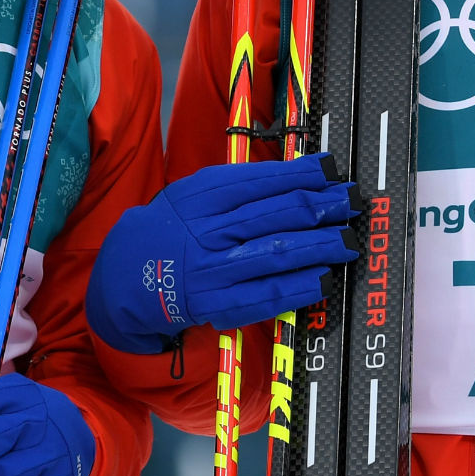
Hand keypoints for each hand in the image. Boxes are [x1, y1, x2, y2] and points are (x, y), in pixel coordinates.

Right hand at [88, 153, 361, 354]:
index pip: (260, 181)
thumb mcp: (191, 194)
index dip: (301, 174)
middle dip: (320, 206)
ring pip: (277, 254)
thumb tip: (292, 174)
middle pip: (274, 215)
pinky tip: (324, 278)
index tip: (330, 170)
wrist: (125, 281)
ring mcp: (214, 272)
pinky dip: (299, 287)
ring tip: (347, 239)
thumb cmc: (168, 230)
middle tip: (349, 202)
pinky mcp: (219, 305)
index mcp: (200, 198)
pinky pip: (267, 296)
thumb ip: (236, 184)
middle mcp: (207, 233)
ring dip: (319, 246)